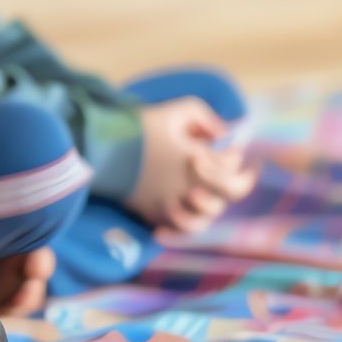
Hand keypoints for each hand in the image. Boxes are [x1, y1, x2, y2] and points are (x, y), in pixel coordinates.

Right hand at [128, 98, 255, 234]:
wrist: (104, 148)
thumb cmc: (142, 127)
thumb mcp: (179, 110)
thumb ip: (207, 118)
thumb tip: (225, 133)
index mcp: (201, 162)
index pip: (233, 164)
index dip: (235, 153)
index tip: (230, 145)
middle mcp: (192, 188)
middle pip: (229, 194)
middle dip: (236, 180)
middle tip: (238, 173)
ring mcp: (174, 205)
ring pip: (206, 218)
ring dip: (209, 205)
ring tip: (202, 193)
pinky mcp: (155, 213)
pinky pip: (177, 230)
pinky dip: (180, 229)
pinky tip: (179, 221)